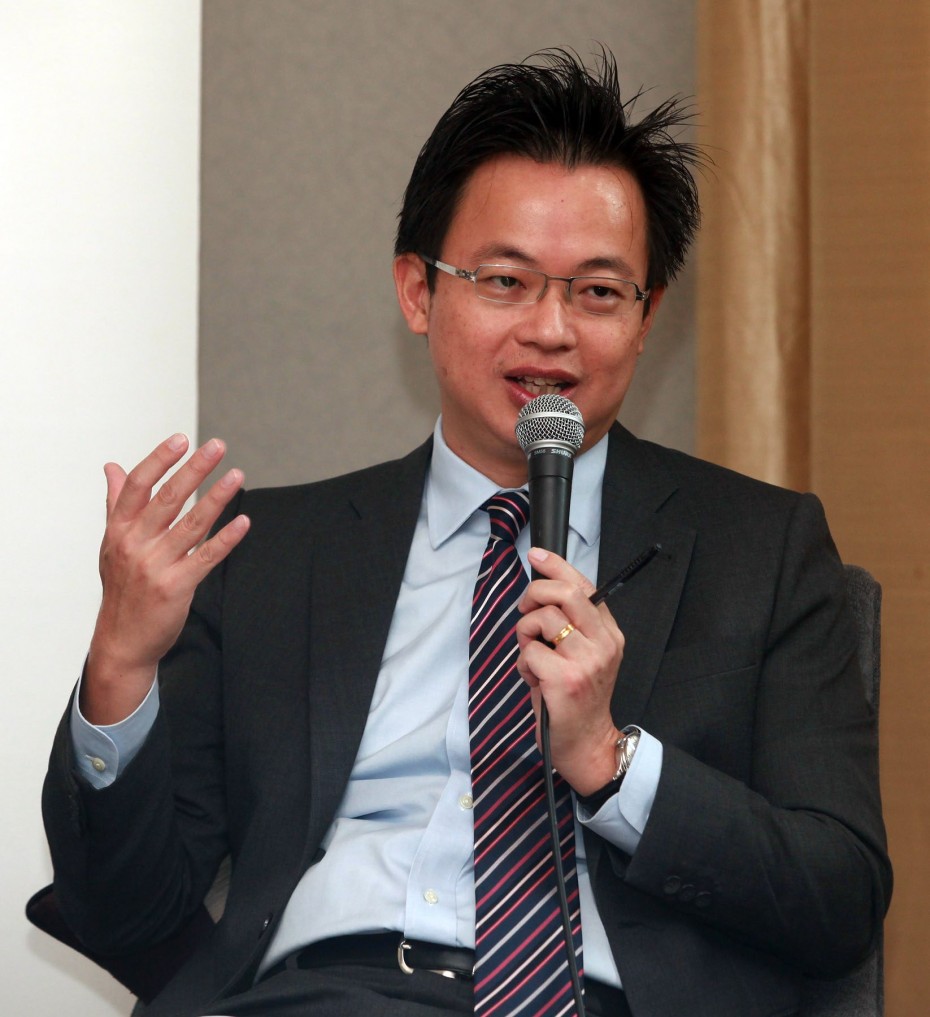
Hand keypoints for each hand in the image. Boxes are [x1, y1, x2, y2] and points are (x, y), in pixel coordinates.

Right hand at [83, 434, 249, 723]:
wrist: (121, 641)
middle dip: (194, 469)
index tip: (181, 440)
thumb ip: (116, 503)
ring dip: (217, 497)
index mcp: (118, 530)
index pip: (138, 486)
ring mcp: (156, 566)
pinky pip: (206, 557)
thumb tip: (111, 467)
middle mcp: (135, 544)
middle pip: (168, 498)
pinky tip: (243, 521)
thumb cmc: (121, 587)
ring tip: (237, 475)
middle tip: (217, 446)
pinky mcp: (177, 587)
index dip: (160, 460)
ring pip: (191, 524)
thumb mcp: (112, 543)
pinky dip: (227, 538)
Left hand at [515, 548, 623, 795]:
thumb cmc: (578, 698)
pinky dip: (523, 663)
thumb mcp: (584, 656)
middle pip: (564, 593)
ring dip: (525, 634)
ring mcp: (586, 662)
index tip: (537, 555)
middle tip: (526, 611)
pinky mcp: (565, 680)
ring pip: (542, 619)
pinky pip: (530, 652)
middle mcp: (603, 644)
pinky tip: (533, 678)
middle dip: (535, 594)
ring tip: (532, 655)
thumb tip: (541, 591)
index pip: (585, 586)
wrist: (587, 743)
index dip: (557, 566)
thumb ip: (572, 625)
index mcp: (609, 634)